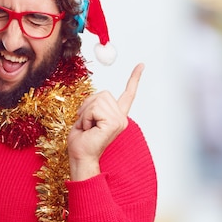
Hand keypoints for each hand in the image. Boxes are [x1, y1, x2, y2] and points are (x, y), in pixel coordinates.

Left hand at [67, 63, 143, 180]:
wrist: (80, 156)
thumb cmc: (81, 140)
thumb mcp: (85, 117)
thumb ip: (94, 106)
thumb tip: (94, 100)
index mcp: (116, 115)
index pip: (128, 94)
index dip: (134, 78)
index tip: (141, 65)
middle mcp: (121, 117)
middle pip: (103, 93)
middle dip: (88, 105)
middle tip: (87, 123)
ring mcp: (119, 120)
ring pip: (97, 100)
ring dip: (86, 112)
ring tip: (88, 127)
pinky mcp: (114, 123)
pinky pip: (94, 108)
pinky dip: (86, 117)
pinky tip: (89, 129)